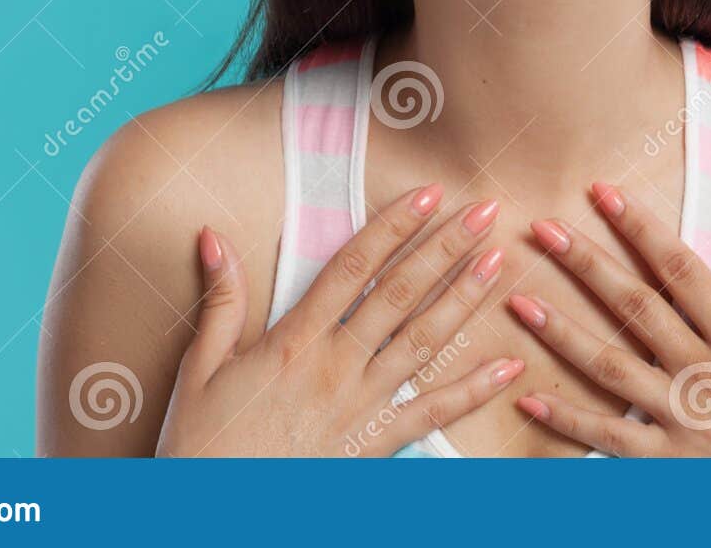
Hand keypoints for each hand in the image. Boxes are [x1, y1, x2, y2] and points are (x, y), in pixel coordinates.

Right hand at [155, 184, 524, 456]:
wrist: (212, 518)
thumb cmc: (203, 445)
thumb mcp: (202, 369)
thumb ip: (221, 301)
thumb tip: (213, 237)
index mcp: (295, 340)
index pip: (353, 267)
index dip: (393, 226)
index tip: (428, 194)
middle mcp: (335, 365)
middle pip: (400, 293)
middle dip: (445, 247)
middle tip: (485, 210)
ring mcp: (361, 405)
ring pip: (424, 342)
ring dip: (465, 300)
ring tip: (499, 263)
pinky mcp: (375, 445)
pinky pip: (433, 414)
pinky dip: (474, 391)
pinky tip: (509, 367)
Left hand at [508, 181, 710, 456]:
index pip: (681, 269)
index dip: (640, 227)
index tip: (604, 193)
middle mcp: (703, 374)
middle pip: (634, 306)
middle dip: (586, 263)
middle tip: (542, 229)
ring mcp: (681, 422)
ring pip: (609, 367)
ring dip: (561, 332)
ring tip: (519, 302)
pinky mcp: (669, 467)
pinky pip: (608, 440)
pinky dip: (566, 421)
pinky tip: (529, 399)